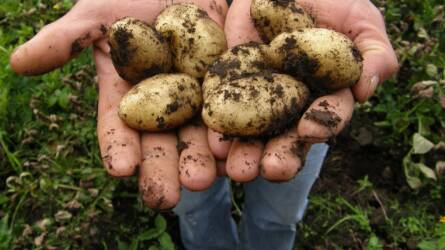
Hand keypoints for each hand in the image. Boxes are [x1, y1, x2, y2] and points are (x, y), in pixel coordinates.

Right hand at [10, 0, 227, 208]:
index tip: (120, 169)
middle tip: (167, 198)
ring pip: (200, 135)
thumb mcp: (98, 15)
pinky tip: (236, 154)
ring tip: (206, 181)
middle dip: (164, 169)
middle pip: (162, 142)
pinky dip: (236, 133)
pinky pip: (234, 113)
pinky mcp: (229, 88)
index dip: (118, 147)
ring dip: (203, 160)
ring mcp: (197, 99)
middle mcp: (162, 105)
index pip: (119, 127)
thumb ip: (65, 40)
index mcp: (129, 96)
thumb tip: (18, 63)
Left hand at [208, 0, 397, 181]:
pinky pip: (221, 107)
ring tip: (238, 169)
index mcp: (326, 95)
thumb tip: (366, 90)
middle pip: (287, 137)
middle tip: (271, 170)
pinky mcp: (228, 84)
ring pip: (253, 133)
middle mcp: (291, 104)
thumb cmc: (330, 0)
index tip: (310, 129)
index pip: (328, 116)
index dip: (322, 123)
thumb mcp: (360, 19)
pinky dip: (217, 126)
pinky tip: (213, 142)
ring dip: (245, 152)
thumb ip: (374, 53)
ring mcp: (258, 97)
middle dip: (281, 156)